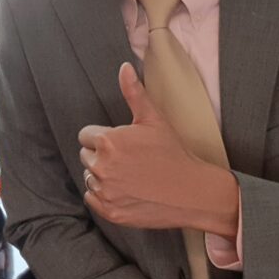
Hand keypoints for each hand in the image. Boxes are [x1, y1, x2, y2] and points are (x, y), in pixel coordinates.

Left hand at [77, 63, 238, 234]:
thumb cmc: (172, 152)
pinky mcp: (109, 211)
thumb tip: (124, 67)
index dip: (103, 138)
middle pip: (86, 156)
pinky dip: (104, 195)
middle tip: (128, 160)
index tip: (122, 144)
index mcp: (108, 142)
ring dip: (102, 176)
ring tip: (129, 175)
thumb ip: (133, 92)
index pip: (86, 136)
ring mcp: (105, 191)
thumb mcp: (153, 119)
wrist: (192, 191)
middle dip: (102, 156)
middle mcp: (101, 167)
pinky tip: (126, 190)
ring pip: (89, 177)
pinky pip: (92, 198)